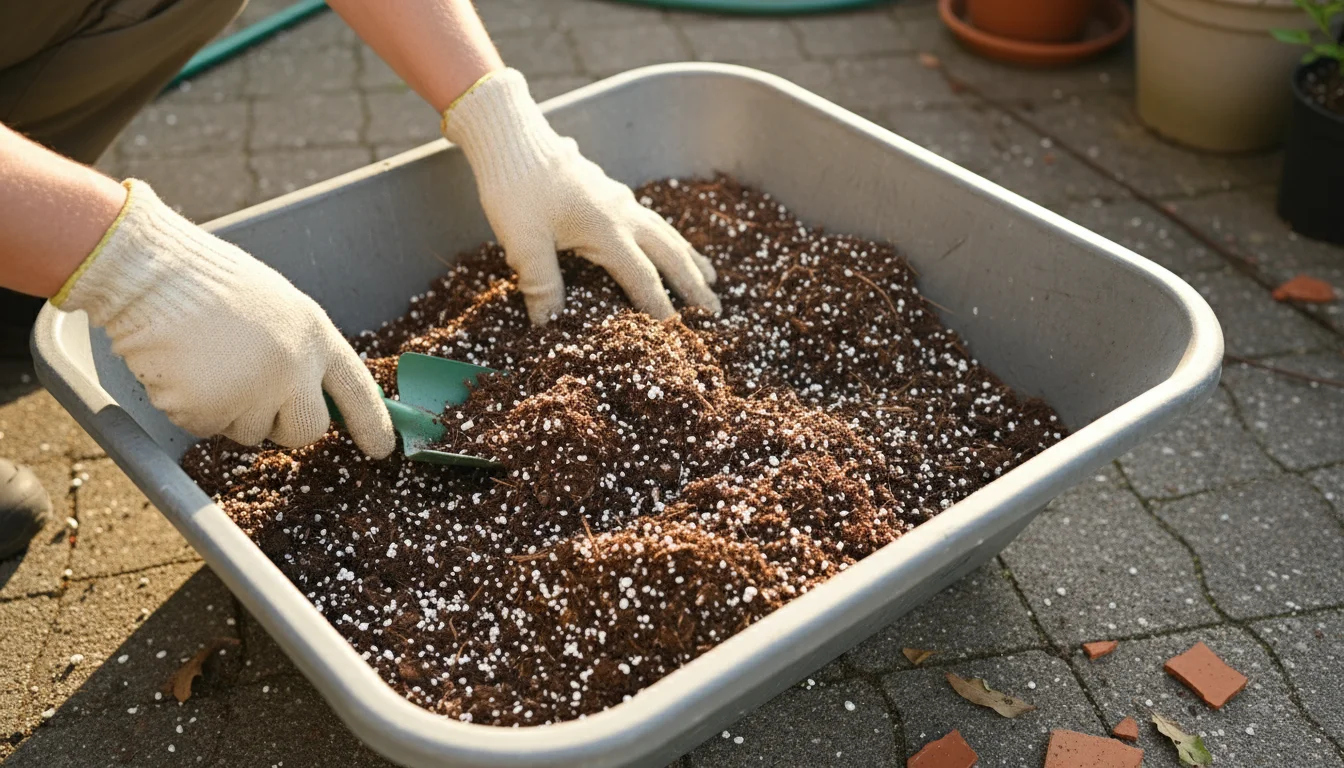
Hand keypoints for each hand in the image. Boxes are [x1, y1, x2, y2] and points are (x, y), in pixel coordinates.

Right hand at [54, 180, 394, 457]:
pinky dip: (190, 407)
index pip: (357, 389)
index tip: (382, 449)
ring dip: (229, 410)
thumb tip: (309, 396)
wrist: (152, 272)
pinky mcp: (209, 409)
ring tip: (207, 360)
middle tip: (248, 391)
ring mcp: (252, 392)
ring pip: (249, 433)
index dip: (372, 422)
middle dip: (281, 425)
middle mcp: (293, 369)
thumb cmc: (209, 282)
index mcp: (315, 336)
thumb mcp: (276, 308)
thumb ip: (299, 350)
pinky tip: (182, 366)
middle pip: (304, 430)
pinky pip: (205, 427)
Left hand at [441, 68, 720, 324]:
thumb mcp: (523, 243)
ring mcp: (620, 200)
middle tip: (715, 311)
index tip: (676, 335)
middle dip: (694, 284)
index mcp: (607, 230)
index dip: (660, 307)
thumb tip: (550, 328)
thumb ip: (542, 285)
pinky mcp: (610, 191)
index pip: (643, 277)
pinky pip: (653, 220)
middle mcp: (623, 214)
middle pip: (670, 253)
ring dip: (690, 258)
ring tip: (712, 278)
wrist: (512, 139)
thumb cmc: (516, 188)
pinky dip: (671, 238)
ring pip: (667, 233)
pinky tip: (670, 243)